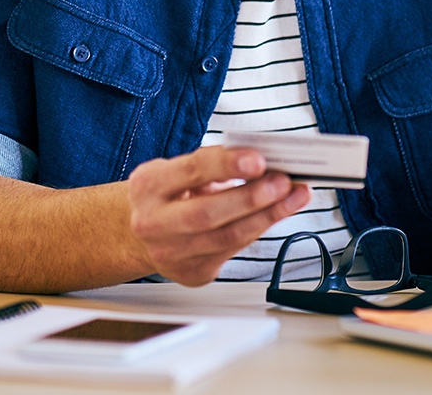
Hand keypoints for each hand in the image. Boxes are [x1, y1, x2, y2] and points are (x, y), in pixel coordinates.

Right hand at [127, 146, 311, 285]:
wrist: (138, 236)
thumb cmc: (166, 196)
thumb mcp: (176, 170)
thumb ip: (211, 164)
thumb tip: (260, 162)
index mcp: (147, 187)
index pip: (191, 172)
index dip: (227, 165)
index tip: (259, 159)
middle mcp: (152, 223)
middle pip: (208, 213)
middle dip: (252, 198)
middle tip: (283, 183)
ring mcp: (170, 253)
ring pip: (227, 238)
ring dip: (267, 216)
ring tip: (293, 197)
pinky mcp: (192, 273)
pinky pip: (233, 252)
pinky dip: (258, 230)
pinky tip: (276, 215)